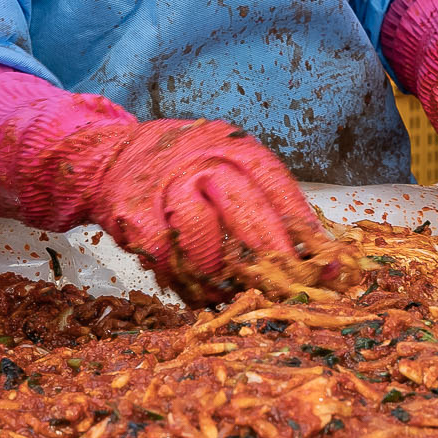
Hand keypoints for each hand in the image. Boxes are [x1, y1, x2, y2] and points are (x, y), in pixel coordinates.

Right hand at [84, 118, 324, 303]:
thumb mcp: (227, 168)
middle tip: (288, 287)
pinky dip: (184, 279)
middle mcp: (200, 161)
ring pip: (202, 236)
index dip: (302, 225)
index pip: (275, 183)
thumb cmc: (183, 171)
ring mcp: (165, 186)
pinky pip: (166, 256)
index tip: (326, 261)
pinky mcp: (133, 214)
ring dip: (220, 273)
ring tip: (230, 290)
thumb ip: (268, 204)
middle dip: (271, 255)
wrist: (111, 159)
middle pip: (244, 209)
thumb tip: (321, 255)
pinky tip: (194, 287)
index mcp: (232, 147)